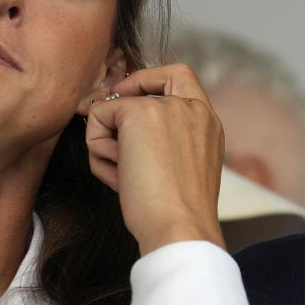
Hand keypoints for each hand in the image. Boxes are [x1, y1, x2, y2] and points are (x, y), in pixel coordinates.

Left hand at [85, 63, 225, 253]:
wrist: (179, 228)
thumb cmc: (178, 213)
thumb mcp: (183, 169)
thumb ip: (168, 142)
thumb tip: (124, 133)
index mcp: (208, 122)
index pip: (181, 76)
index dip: (149, 83)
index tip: (131, 106)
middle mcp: (193, 108)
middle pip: (143, 82)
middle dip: (120, 108)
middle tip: (112, 134)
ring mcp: (167, 107)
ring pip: (114, 107)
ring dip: (108, 143)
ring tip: (124, 176)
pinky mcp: (138, 113)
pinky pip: (97, 116)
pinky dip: (96, 147)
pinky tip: (116, 174)